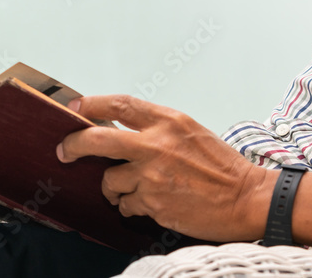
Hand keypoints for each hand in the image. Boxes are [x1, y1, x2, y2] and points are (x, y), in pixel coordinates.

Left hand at [57, 94, 275, 241]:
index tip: (76, 107)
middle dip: (74, 144)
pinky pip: (126, 204)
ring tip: (132, 190)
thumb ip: (157, 129)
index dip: (92, 104)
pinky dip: (131, 206)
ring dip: (114, 187)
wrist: (246, 198)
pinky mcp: (152, 202)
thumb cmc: (222, 167)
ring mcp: (152, 175)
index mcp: (168, 121)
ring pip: (109, 180)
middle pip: (97, 139)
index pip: (120, 105)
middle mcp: (156, 144)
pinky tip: (150, 203)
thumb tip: (121, 132)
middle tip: (65, 150)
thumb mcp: (191, 132)